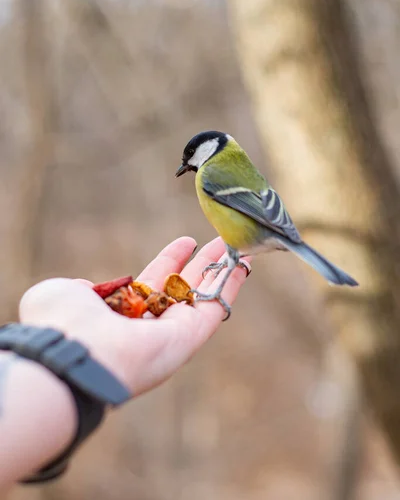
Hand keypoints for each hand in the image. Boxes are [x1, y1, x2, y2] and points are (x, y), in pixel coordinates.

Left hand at [19, 237, 249, 395]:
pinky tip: (245, 263)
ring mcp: (170, 334)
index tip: (185, 241)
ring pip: (204, 297)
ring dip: (223, 271)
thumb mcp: (60, 293)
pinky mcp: (188, 338)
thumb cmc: (60, 323)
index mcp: (121, 315)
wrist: (70, 353)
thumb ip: (80, 288)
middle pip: (184, 289)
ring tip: (240, 245)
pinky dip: (231, 285)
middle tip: (221, 240)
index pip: (152, 283)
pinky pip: (215, 307)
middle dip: (203, 264)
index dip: (170, 260)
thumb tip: (89, 287)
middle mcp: (149, 326)